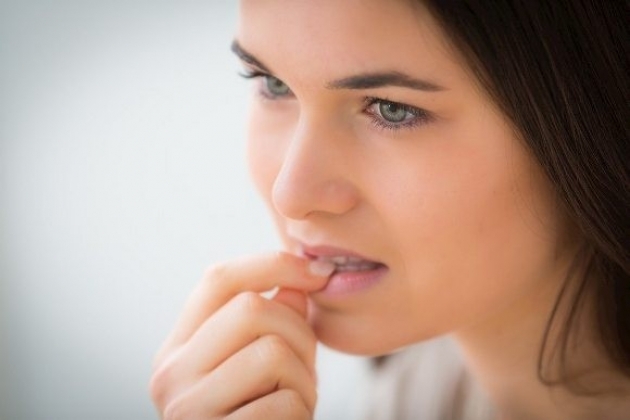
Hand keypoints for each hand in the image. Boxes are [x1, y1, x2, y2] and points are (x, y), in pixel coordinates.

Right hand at [150, 252, 333, 419]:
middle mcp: (170, 373)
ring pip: (273, 351)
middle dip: (299, 333)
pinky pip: (284, 403)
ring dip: (304, 379)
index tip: (318, 272)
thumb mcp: (261, 368)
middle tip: (305, 368)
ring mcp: (186, 409)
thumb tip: (298, 283)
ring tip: (294, 403)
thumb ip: (273, 322)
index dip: (273, 264)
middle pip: (252, 309)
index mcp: (178, 347)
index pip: (219, 279)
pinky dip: (300, 413)